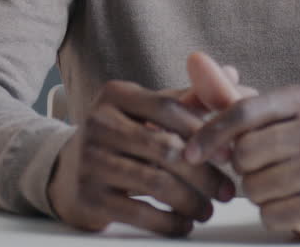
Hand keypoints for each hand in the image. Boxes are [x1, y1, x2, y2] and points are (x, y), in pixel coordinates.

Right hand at [46, 80, 233, 236]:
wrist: (66, 171)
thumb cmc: (120, 137)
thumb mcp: (145, 110)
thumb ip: (187, 97)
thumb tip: (233, 76)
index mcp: (115, 95)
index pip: (169, 108)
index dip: (204, 131)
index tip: (229, 154)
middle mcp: (98, 123)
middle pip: (167, 148)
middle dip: (205, 174)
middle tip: (226, 191)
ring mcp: (90, 161)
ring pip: (157, 183)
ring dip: (191, 201)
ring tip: (207, 210)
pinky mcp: (88, 197)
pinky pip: (140, 213)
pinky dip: (169, 222)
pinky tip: (183, 224)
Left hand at [183, 59, 299, 241]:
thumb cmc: (287, 148)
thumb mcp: (261, 117)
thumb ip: (224, 93)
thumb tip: (194, 59)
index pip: (242, 112)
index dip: (210, 134)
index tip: (189, 153)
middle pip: (245, 152)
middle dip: (242, 166)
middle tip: (261, 166)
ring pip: (254, 186)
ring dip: (255, 192)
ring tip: (276, 184)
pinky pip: (270, 214)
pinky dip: (269, 214)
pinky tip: (287, 204)